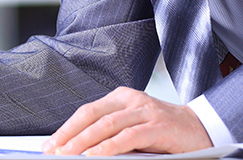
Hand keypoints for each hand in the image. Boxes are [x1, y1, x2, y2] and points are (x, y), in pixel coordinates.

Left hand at [41, 87, 212, 155]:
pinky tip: (96, 155)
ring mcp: (144, 110)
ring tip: (68, 155)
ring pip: (106, 124)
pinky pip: (128, 136)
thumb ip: (111, 133)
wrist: (200, 129)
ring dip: (84, 142)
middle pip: (92, 115)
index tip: (51, 144)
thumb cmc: (163, 131)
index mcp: (120, 97)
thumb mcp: (133, 127)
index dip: (67, 127)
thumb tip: (81, 150)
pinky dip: (109, 147)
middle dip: (70, 135)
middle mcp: (130, 99)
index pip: (87, 111)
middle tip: (53, 151)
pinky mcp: (157, 125)